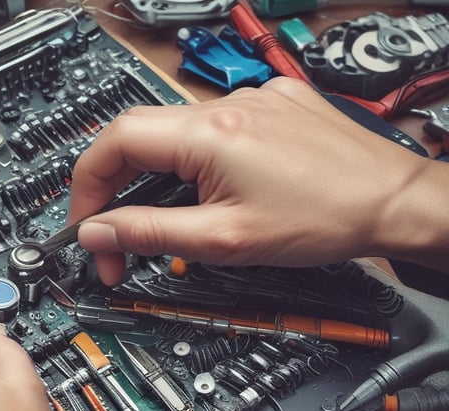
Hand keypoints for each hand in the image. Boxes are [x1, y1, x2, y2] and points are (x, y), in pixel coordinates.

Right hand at [68, 77, 447, 285]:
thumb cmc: (326, 218)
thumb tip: (98, 232)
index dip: (87, 186)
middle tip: (114, 235)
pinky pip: (211, 129)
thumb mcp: (224, 240)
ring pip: (173, 134)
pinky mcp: (271, 106)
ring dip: (155, 179)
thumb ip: (150, 233)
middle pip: (138, 135)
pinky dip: (193, 163)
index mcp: (209, 134)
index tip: (86, 226)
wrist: (394, 203)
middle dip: (116, 188)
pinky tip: (211, 191)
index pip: (114, 142)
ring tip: (165, 221)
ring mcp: (251, 101)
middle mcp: (226, 105)